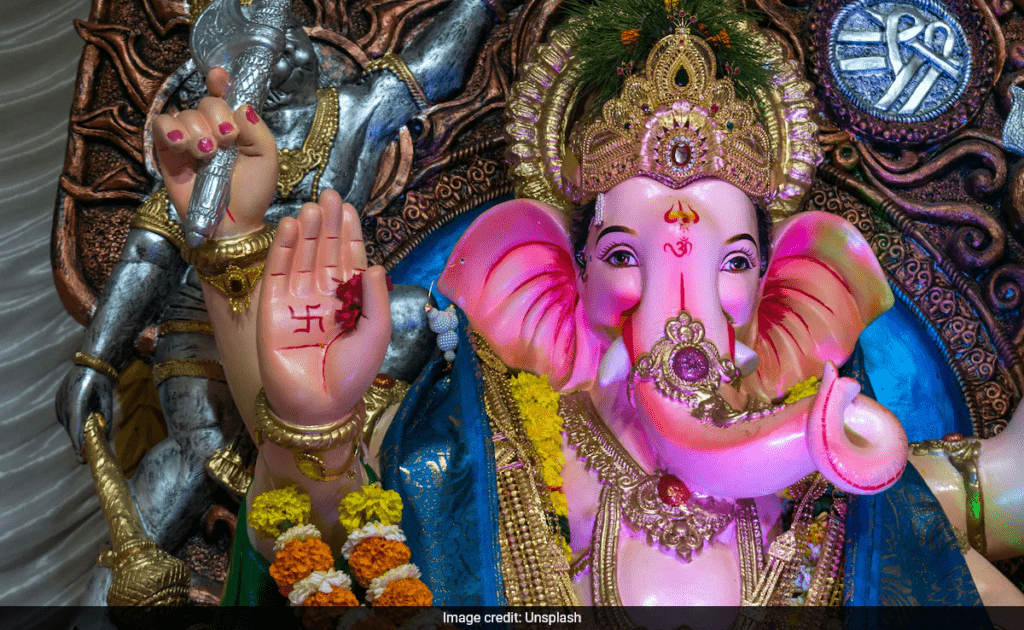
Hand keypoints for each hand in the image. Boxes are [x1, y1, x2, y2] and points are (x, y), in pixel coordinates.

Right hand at [55, 365, 113, 461]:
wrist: (91, 366)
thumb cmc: (102, 386)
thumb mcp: (106, 404)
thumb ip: (104, 421)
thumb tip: (103, 440)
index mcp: (77, 402)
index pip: (77, 428)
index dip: (79, 444)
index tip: (82, 459)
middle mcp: (65, 404)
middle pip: (72, 430)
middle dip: (79, 444)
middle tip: (85, 459)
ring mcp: (59, 403)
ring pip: (68, 426)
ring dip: (77, 433)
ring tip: (86, 440)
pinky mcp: (58, 403)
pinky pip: (66, 419)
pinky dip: (74, 425)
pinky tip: (82, 424)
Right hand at [153, 67, 277, 238]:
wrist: (233, 223)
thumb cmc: (253, 193)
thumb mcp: (266, 158)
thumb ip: (257, 128)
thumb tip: (240, 105)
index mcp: (235, 126)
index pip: (224, 94)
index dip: (220, 81)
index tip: (219, 78)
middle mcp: (210, 129)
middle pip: (207, 102)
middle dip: (217, 117)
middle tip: (226, 140)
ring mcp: (188, 139)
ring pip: (185, 113)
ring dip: (197, 129)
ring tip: (208, 154)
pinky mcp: (167, 152)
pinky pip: (160, 125)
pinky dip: (170, 130)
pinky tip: (183, 145)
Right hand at [257, 190, 391, 424]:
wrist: (319, 406)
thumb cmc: (352, 375)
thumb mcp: (376, 333)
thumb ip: (376, 298)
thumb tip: (376, 263)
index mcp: (349, 301)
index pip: (348, 259)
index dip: (348, 233)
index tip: (348, 208)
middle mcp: (323, 296)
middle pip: (325, 251)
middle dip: (327, 224)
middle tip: (328, 196)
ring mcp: (297, 301)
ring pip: (302, 258)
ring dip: (307, 232)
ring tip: (311, 207)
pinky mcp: (273, 310)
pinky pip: (278, 274)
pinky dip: (284, 250)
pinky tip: (291, 228)